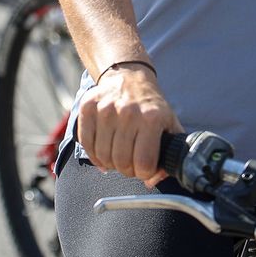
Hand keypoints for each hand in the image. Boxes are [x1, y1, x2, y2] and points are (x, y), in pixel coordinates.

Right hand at [75, 63, 181, 187]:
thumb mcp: (169, 125)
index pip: (144, 163)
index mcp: (152, 118)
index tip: (145, 168)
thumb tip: (151, 180)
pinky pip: (86, 143)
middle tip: (130, 164)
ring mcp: (105, 108)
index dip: (144, 173)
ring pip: (103, 156)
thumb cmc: (150, 106)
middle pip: (121, 162)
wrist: (128, 76)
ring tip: (118, 155)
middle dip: (127, 170)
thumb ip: (169, 155)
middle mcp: (128, 112)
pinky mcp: (88, 106)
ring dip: (110, 163)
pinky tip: (103, 150)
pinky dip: (94, 154)